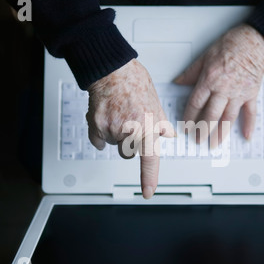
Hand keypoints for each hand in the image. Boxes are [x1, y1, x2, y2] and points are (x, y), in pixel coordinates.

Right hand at [86, 59, 174, 198]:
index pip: (149, 160)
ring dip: (116, 136)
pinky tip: (106, 118)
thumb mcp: (156, 105)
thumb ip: (161, 125)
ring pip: (113, 146)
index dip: (148, 178)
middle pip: (128, 153)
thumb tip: (168, 136)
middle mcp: (129, 131)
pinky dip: (101, 134)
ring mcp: (111, 129)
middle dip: (129, 144)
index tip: (147, 193)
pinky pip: (98, 141)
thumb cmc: (135, 84)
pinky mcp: (95, 125)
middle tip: (130, 123)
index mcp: (147, 128)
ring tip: (119, 115)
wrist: (112, 70)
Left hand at [174, 24, 263, 146]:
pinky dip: (249, 125)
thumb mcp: (205, 56)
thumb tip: (178, 81)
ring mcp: (238, 93)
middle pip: (211, 115)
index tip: (186, 127)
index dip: (189, 117)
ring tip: (215, 143)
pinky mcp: (251, 94)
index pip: (196, 103)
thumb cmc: (231, 46)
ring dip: (221, 133)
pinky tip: (246, 136)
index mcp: (209, 80)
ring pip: (228, 118)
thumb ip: (191, 72)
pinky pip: (250, 113)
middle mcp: (223, 89)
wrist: (255, 42)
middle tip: (198, 140)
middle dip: (203, 130)